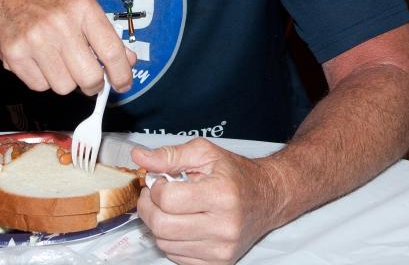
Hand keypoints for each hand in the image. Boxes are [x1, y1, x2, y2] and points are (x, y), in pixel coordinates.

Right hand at [0, 0, 136, 94]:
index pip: (112, 51)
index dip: (121, 74)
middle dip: (92, 84)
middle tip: (88, 79)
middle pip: (89, 77)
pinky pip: (40, 86)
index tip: (123, 84)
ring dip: (64, 80)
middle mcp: (60, 23)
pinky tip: (37, 61)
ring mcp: (36, 40)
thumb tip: (129, 61)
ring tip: (56, 60)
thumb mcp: (80, 6)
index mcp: (82, 8)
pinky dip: (42, 80)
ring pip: (64, 86)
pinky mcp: (16, 55)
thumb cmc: (46, 2)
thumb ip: (106, 34)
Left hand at [133, 138, 279, 264]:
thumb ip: (170, 155)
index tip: (159, 182)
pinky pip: (177, 257)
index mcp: (221, 195)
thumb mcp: (205, 154)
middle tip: (152, 197)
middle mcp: (224, 226)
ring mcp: (222, 249)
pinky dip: (172, 241)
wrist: (269, 198)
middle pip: (163, 226)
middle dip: (148, 209)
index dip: (154, 189)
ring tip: (170, 209)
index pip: (168, 199)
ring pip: (165, 243)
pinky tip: (182, 225)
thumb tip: (139, 157)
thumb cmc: (237, 175)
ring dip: (159, 224)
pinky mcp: (219, 263)